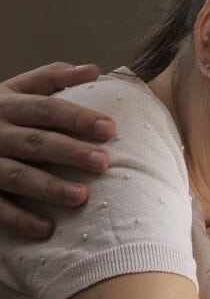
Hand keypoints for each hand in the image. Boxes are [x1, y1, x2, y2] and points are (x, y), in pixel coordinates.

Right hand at [0, 62, 115, 237]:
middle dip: (70, 152)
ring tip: (82, 197)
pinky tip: (47, 228)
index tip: (110, 128)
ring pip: (17, 175)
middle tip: (103, 162)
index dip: (77, 117)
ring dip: (49, 188)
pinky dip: (20, 219)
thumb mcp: (14, 89)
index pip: (46, 108)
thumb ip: (52, 78)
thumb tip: (93, 69)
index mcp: (7, 105)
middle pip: (36, 142)